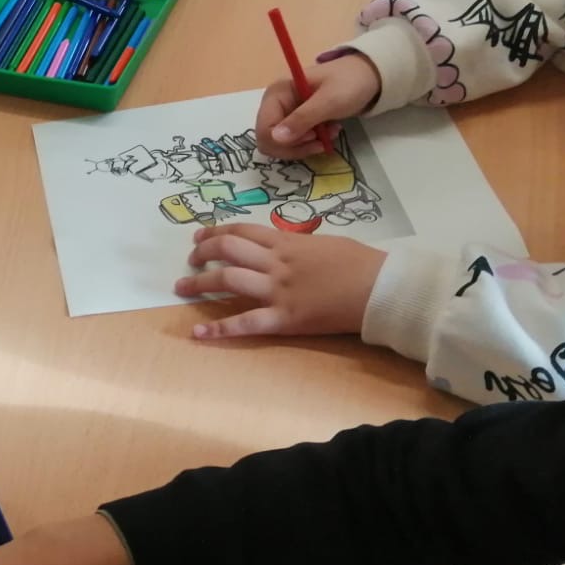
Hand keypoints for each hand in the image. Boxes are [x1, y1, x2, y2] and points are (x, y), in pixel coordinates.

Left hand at [175, 224, 384, 338]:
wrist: (381, 288)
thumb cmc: (361, 263)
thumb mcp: (324, 242)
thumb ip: (296, 245)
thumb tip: (279, 246)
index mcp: (288, 242)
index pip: (241, 231)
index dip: (216, 232)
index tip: (200, 237)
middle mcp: (276, 263)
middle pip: (227, 251)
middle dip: (202, 253)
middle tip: (190, 260)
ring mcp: (278, 291)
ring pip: (228, 280)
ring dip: (200, 284)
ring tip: (182, 287)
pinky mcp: (284, 319)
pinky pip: (245, 323)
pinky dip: (219, 329)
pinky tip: (198, 333)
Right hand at [254, 51, 379, 159]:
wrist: (370, 76)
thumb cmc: (349, 83)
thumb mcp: (329, 101)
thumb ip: (302, 119)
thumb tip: (274, 139)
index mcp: (276, 93)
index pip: (264, 129)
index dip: (286, 141)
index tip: (313, 137)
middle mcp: (275, 103)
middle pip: (268, 139)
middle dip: (295, 146)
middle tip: (320, 141)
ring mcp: (285, 112)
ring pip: (280, 144)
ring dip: (305, 145)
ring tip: (329, 134)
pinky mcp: (295, 120)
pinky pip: (293, 141)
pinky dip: (310, 143)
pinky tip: (328, 132)